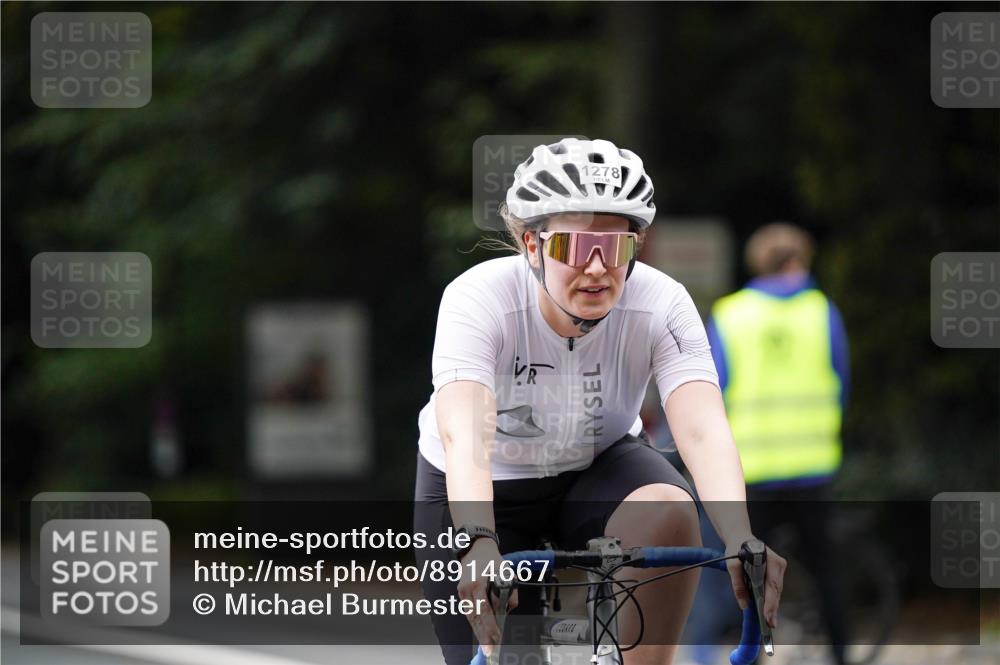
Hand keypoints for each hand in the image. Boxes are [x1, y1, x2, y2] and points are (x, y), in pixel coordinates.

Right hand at [455, 538, 518, 655]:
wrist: (476, 548)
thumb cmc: (491, 560)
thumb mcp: (506, 573)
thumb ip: (509, 593)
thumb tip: (508, 611)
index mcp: (477, 583)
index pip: (484, 610)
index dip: (490, 626)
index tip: (496, 637)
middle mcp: (466, 589)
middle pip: (474, 618)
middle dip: (482, 635)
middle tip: (489, 650)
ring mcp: (461, 592)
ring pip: (470, 617)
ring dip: (478, 631)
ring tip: (486, 645)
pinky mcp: (461, 593)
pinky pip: (468, 612)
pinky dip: (475, 622)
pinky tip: (481, 631)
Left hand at [725, 538, 786, 627]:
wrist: (739, 536)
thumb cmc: (736, 548)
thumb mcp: (732, 564)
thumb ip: (738, 584)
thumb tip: (744, 605)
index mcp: (771, 560)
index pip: (772, 585)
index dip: (770, 603)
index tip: (768, 616)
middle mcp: (778, 564)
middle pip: (776, 591)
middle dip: (772, 609)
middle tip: (770, 625)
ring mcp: (779, 569)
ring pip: (776, 591)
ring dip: (772, 606)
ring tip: (769, 622)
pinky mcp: (776, 572)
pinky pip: (773, 589)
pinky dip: (770, 599)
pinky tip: (767, 611)